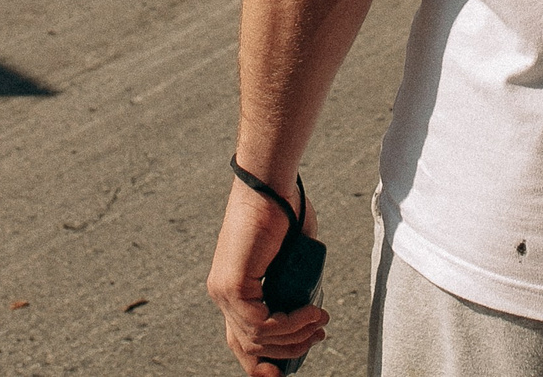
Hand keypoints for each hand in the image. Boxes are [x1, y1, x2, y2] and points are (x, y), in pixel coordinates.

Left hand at [207, 177, 327, 376]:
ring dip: (296, 336)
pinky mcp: (232, 284)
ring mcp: (224, 290)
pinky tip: (310, 312)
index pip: (242, 340)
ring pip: (257, 338)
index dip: (265, 360)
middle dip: (288, 351)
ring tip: (320, 320)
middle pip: (249, 346)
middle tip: (317, 336)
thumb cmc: (285, 212)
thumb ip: (292, 288)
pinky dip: (291, 324)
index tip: (289, 368)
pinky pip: (261, 324)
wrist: (271, 183)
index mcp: (233, 289)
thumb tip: (307, 314)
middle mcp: (222, 294)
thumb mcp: (291, 261)